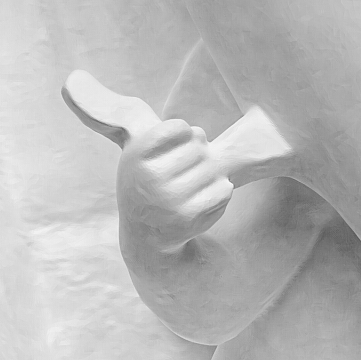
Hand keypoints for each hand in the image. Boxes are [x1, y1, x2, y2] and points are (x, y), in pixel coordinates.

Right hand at [118, 115, 240, 244]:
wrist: (143, 232)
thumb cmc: (145, 182)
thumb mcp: (138, 153)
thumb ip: (162, 133)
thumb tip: (200, 135)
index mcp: (137, 155)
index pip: (179, 127)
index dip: (185, 132)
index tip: (179, 144)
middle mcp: (151, 177)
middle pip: (199, 146)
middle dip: (200, 151)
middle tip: (190, 163)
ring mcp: (170, 200)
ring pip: (213, 168)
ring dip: (211, 171)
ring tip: (198, 179)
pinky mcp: (189, 219)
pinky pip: (223, 191)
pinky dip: (221, 189)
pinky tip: (207, 193)